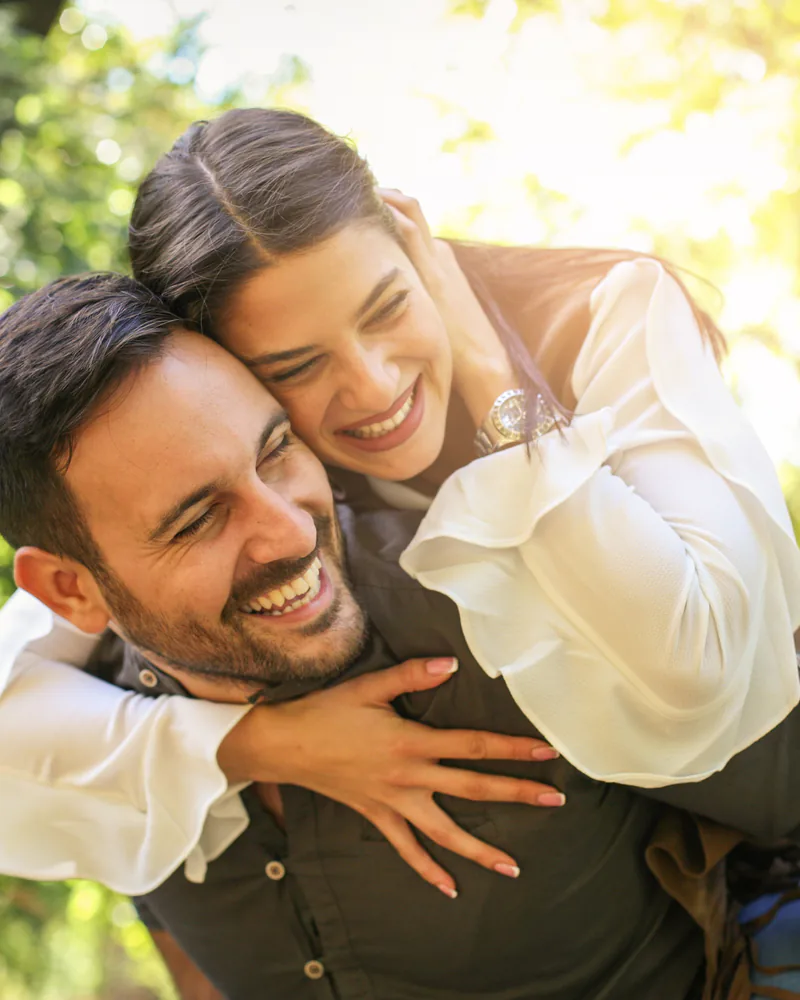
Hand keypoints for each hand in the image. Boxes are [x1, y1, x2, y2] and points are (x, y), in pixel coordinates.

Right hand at [220, 657, 563, 897]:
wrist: (285, 745)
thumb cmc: (326, 712)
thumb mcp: (367, 686)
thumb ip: (411, 675)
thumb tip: (451, 663)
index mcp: (412, 742)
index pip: (473, 745)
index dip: (511, 748)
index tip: (546, 752)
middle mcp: (409, 777)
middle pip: (472, 788)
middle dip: (516, 794)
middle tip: (554, 801)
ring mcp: (394, 802)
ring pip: (444, 832)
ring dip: (480, 849)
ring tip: (513, 866)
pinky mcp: (377, 816)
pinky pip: (407, 849)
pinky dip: (428, 870)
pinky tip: (450, 888)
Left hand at [378, 188, 518, 425]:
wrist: (482, 358)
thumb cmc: (455, 346)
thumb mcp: (431, 315)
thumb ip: (411, 303)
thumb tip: (378, 307)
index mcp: (438, 259)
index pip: (410, 220)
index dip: (386, 206)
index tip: (359, 203)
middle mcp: (438, 251)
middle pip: (409, 206)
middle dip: (382, 193)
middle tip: (351, 189)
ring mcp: (436, 258)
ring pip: (410, 209)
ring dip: (384, 196)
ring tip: (355, 190)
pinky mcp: (432, 272)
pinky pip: (409, 231)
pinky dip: (391, 213)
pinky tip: (369, 207)